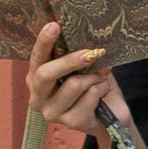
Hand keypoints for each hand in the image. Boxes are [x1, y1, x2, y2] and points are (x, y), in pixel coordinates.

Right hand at [26, 17, 112, 139]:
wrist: (111, 113)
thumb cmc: (92, 83)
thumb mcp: (83, 66)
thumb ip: (76, 56)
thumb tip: (85, 41)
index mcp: (36, 77)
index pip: (36, 57)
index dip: (44, 41)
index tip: (53, 25)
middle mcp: (37, 96)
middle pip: (46, 74)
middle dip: (70, 61)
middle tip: (91, 52)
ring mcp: (51, 112)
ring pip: (73, 84)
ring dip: (94, 76)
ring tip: (102, 76)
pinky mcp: (70, 123)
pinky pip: (89, 96)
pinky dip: (101, 89)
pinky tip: (102, 92)